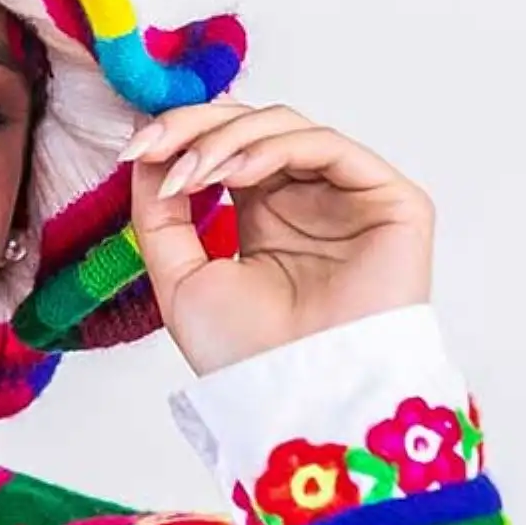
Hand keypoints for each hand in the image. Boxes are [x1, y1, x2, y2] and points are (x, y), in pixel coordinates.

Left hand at [125, 103, 434, 374]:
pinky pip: (330, 147)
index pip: (226, 147)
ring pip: (287, 127)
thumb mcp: (180, 276)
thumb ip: (160, 214)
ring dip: (228, 138)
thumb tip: (145, 154)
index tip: (133, 150)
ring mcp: (350, 199)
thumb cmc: (247, 356)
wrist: (296, 398)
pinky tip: (236, 173)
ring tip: (194, 173)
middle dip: (196, 128)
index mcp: (266, 217)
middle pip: (253, 126)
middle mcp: (309, 201)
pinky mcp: (392, 203)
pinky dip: (276, 146)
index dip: (180, 136)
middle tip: (157, 148)